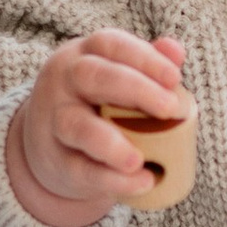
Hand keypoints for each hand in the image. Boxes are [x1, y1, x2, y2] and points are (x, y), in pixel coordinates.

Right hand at [7, 30, 188, 226]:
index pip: (110, 44)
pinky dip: (111, 179)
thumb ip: (146, 63)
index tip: (175, 78)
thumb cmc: (96, 103)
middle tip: (170, 108)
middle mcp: (63, 81)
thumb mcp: (116, 76)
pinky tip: (142, 182)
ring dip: (110, 143)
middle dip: (134, 90)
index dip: (143, 58)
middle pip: (91, 76)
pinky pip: (79, 169)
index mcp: (83, 55)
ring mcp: (54, 120)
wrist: (51, 144)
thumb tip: (175, 50)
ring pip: (76, 126)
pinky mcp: (55, 160)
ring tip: (139, 161)